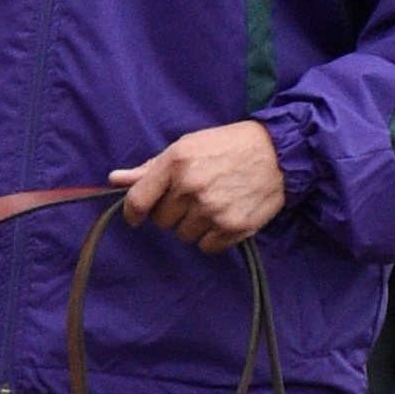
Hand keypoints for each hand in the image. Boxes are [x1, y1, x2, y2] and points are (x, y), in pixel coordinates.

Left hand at [111, 122, 285, 251]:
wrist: (278, 153)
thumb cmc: (227, 146)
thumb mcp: (186, 146)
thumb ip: (150, 168)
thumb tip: (116, 179)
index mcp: (176, 163)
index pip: (138, 201)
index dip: (132, 213)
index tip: (135, 217)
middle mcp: (192, 188)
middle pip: (161, 221)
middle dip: (171, 212)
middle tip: (191, 197)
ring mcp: (213, 210)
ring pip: (183, 235)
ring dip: (191, 225)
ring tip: (210, 204)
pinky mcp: (234, 228)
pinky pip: (206, 246)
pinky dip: (211, 237)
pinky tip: (223, 217)